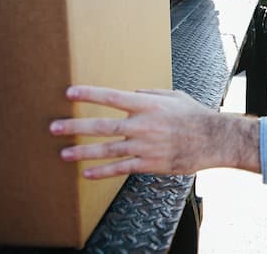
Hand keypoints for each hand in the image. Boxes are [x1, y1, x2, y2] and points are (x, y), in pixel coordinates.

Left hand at [49, 86, 259, 178]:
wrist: (213, 139)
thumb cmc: (194, 115)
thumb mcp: (174, 95)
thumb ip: (150, 93)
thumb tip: (131, 93)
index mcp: (148, 105)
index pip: (112, 97)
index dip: (90, 94)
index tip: (69, 92)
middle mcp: (143, 125)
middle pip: (102, 126)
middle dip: (75, 126)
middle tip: (54, 127)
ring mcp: (145, 146)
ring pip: (107, 150)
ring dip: (83, 152)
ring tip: (63, 153)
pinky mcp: (149, 163)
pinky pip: (121, 168)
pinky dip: (102, 172)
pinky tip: (87, 173)